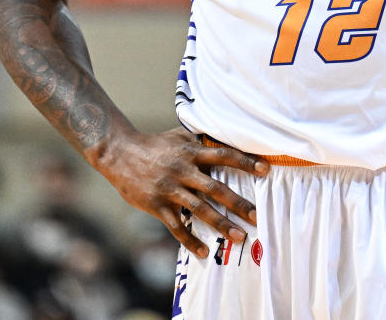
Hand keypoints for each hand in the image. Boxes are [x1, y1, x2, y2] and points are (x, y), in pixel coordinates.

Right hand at [97, 127, 267, 256]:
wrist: (120, 153)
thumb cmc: (155, 144)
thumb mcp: (180, 135)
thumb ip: (202, 139)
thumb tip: (227, 133)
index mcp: (192, 152)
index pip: (224, 155)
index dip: (245, 162)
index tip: (265, 170)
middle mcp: (183, 170)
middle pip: (216, 188)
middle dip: (238, 203)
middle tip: (257, 217)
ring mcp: (170, 189)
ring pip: (200, 209)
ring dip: (221, 224)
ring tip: (240, 237)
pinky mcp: (157, 205)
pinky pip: (176, 226)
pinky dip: (190, 241)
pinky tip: (203, 252)